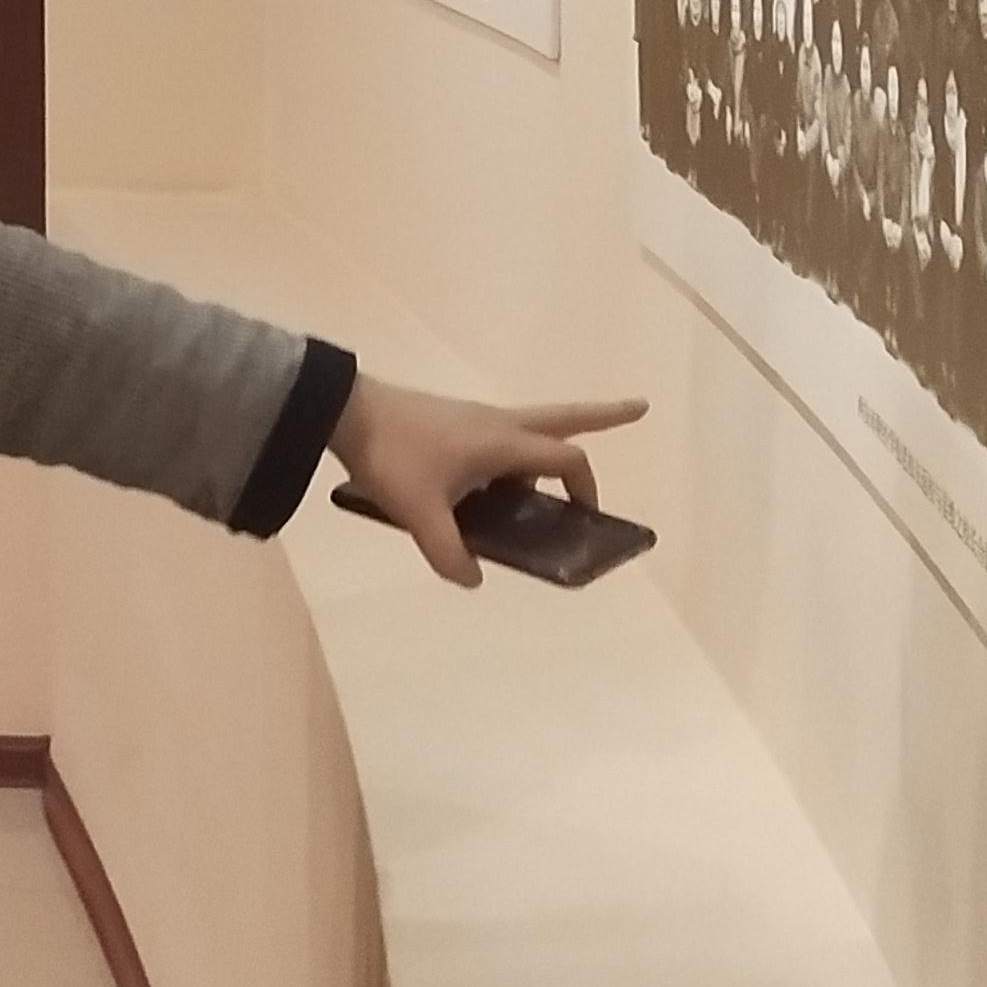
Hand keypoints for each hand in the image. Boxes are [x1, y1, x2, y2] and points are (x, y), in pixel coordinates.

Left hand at [327, 376, 646, 586]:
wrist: (346, 411)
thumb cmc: (391, 456)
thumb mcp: (419, 514)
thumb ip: (449, 552)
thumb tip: (474, 579)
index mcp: (501, 442)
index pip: (566, 457)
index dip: (585, 486)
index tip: (586, 517)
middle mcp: (498, 423)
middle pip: (563, 417)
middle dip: (604, 413)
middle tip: (640, 408)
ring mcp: (475, 419)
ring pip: (531, 426)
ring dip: (552, 444)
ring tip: (546, 484)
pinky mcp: (454, 423)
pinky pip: (500, 438)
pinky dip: (512, 457)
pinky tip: (489, 489)